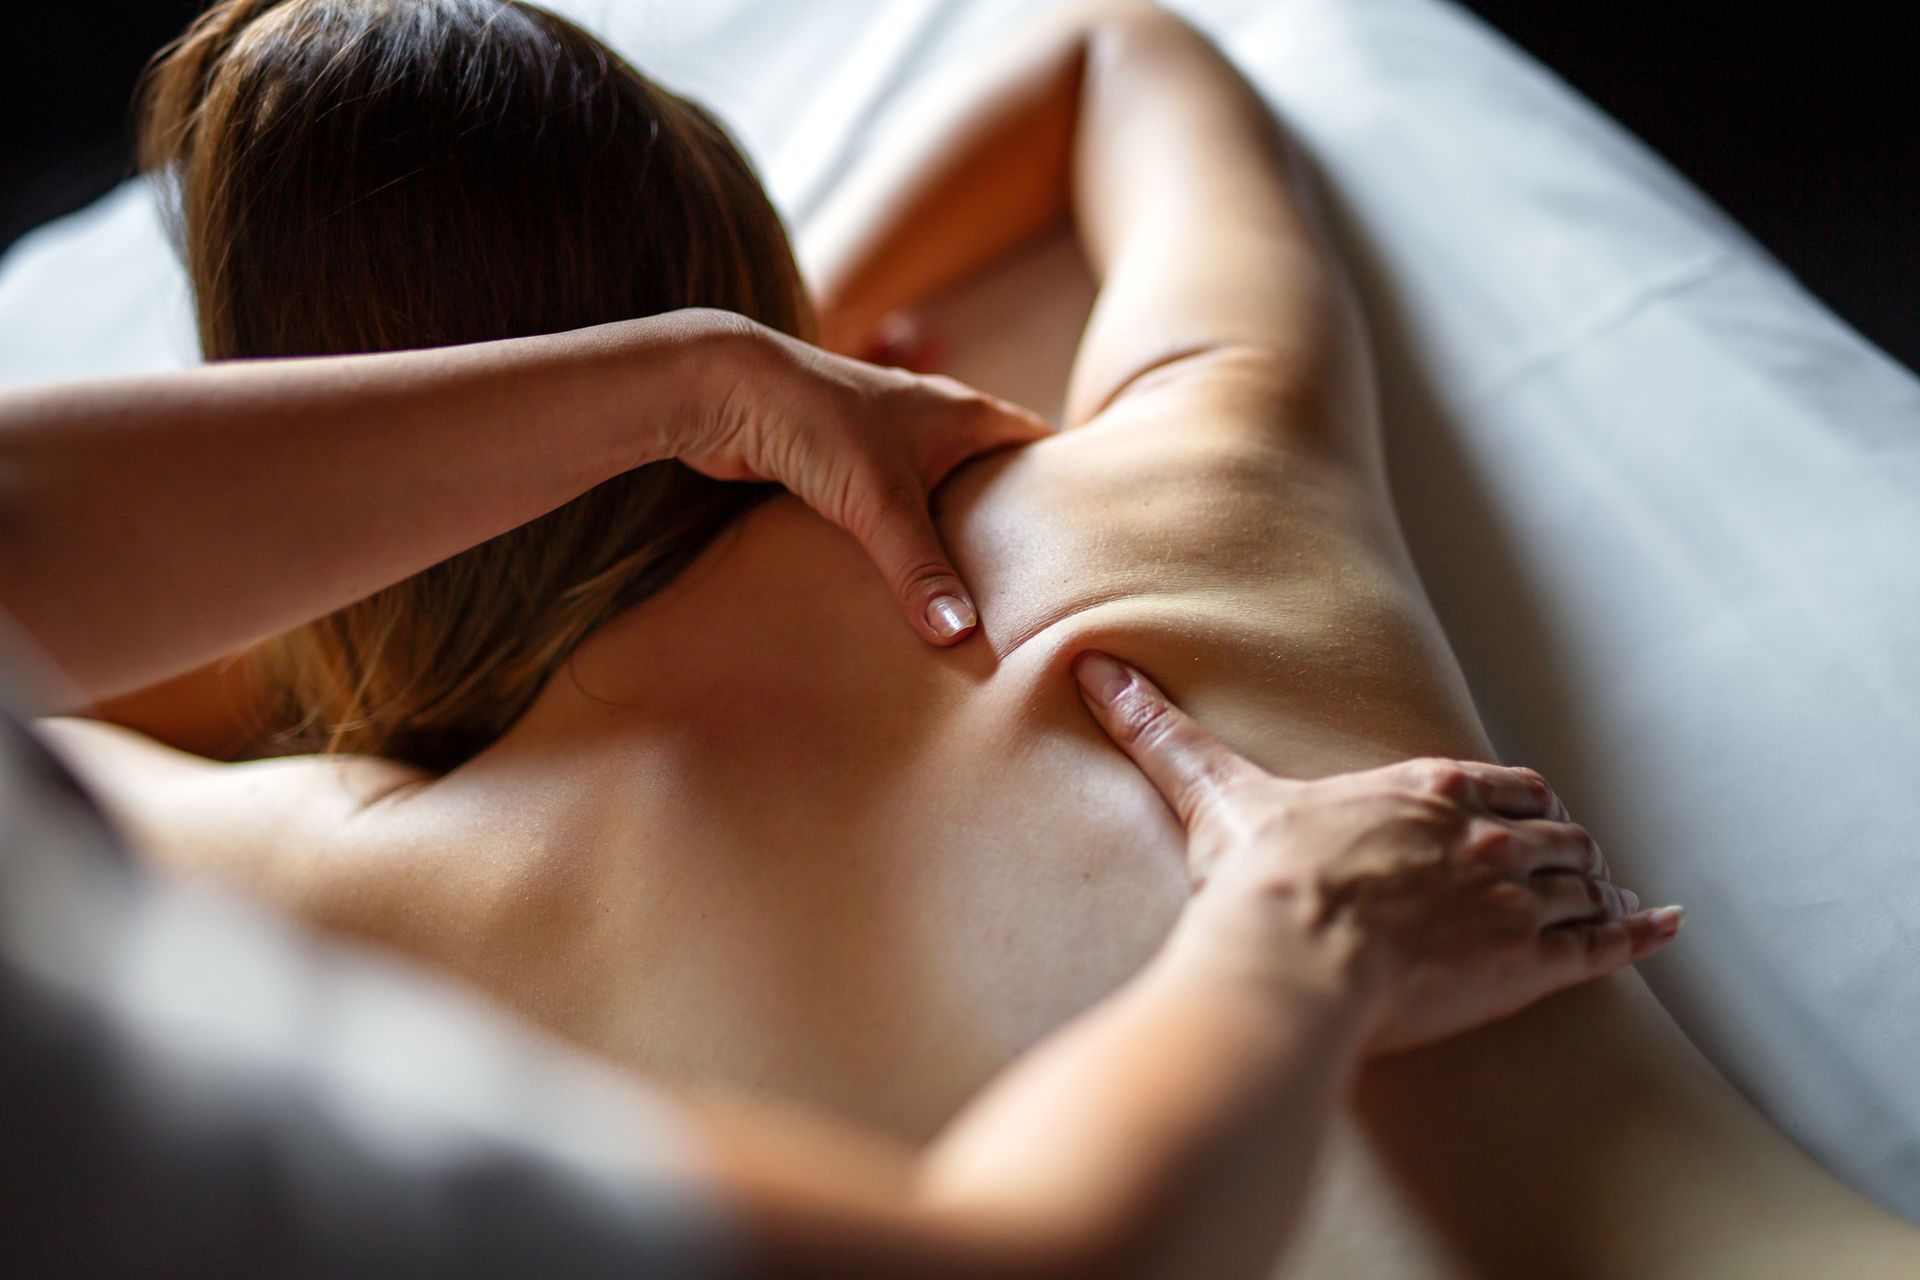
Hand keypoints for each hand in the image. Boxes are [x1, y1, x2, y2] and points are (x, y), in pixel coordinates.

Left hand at [675, 312, 1047, 644]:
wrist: (725, 389)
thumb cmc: (814, 421)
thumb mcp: (880, 503)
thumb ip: (921, 571)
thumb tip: (962, 637)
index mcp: (961, 414)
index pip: (1034, 443)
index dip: (1062, 483)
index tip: (1085, 535)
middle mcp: (930, 423)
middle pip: (989, 476)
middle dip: (1007, 524)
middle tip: (1035, 585)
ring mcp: (885, 444)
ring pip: (935, 496)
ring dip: (949, 536)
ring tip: (975, 594)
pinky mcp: (841, 469)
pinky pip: (888, 513)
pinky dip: (900, 542)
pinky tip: (901, 583)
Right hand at [1073, 652, 1683, 1052]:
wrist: (1291, 957)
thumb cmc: (1260, 878)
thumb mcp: (1213, 791)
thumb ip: (1160, 730)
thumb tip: (1092, 668)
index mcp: (1424, 790)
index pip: (1500, 781)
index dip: (1517, 799)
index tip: (1523, 811)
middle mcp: (1484, 835)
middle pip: (1554, 832)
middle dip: (1562, 847)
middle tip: (1563, 865)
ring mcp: (1514, 898)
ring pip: (1583, 884)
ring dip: (1595, 890)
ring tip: (1605, 902)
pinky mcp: (1529, 964)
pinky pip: (1607, 944)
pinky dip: (1641, 933)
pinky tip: (1664, 928)